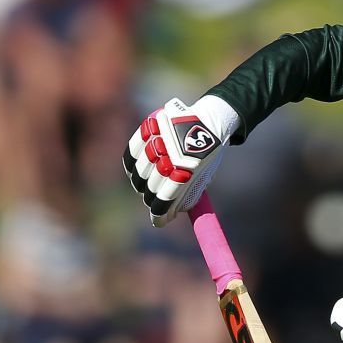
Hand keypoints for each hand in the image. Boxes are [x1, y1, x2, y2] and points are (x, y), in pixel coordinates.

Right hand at [122, 95, 238, 223]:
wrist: (210, 121)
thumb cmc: (207, 155)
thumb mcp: (202, 177)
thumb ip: (186, 196)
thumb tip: (168, 215)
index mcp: (189, 168)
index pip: (165, 198)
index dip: (160, 214)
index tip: (159, 221)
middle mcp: (171, 153)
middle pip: (150, 187)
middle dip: (151, 200)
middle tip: (154, 203)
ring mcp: (159, 139)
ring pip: (138, 172)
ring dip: (140, 185)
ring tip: (146, 188)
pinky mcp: (150, 127)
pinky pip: (132, 152)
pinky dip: (131, 166)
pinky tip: (136, 173)